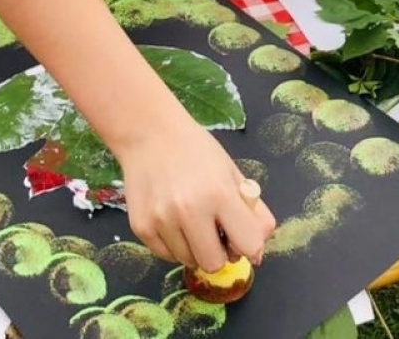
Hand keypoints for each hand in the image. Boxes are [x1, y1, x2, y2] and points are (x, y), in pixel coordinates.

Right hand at [116, 115, 277, 270]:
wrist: (149, 134)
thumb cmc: (196, 151)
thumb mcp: (232, 173)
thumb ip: (252, 212)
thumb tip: (257, 253)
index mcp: (219, 194)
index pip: (248, 245)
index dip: (248, 244)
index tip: (240, 234)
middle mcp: (189, 211)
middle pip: (214, 264)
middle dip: (219, 252)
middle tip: (214, 232)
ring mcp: (162, 221)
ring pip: (188, 262)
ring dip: (195, 248)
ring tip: (190, 220)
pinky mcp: (141, 227)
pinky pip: (166, 255)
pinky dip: (174, 245)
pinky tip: (172, 220)